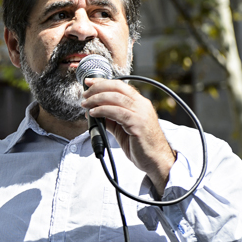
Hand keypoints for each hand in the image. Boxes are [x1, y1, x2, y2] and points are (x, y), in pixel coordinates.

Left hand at [81, 78, 176, 194]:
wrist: (156, 160)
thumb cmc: (141, 145)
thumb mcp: (122, 128)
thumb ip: (110, 118)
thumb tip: (93, 112)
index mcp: (140, 103)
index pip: (120, 85)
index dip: (102, 81)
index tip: (88, 81)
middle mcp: (142, 105)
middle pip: (117, 87)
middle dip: (98, 88)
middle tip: (84, 95)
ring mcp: (141, 113)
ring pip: (116, 98)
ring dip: (97, 99)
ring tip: (85, 104)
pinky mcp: (138, 124)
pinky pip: (117, 112)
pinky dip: (103, 110)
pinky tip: (94, 113)